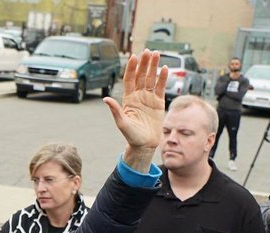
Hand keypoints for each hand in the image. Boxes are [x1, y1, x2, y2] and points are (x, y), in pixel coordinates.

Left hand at [104, 50, 167, 171]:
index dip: (132, 68)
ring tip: (156, 54)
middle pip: (141, 75)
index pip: (130, 79)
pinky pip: (160, 87)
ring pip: (151, 78)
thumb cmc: (131, 135)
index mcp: (128, 99)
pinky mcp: (158, 102)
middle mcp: (138, 96)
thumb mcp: (122, 123)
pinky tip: (164, 68)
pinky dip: (162, 78)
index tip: (134, 57)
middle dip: (144, 63)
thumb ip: (115, 111)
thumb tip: (105, 99)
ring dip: (153, 66)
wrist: (145, 144)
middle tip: (148, 51)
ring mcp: (148, 98)